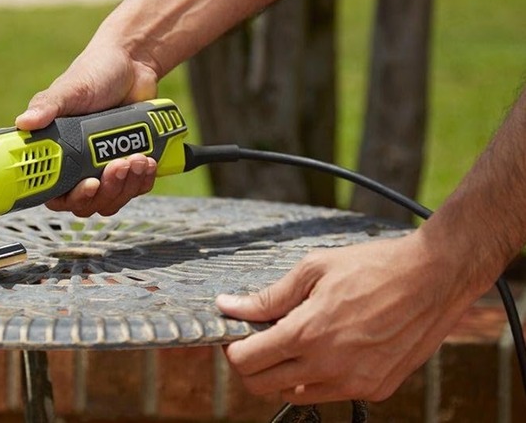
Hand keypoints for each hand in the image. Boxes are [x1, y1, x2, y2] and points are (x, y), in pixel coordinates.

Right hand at [15, 45, 159, 215]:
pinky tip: (147, 160)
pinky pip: (135, 189)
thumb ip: (47, 107)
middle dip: (105, 191)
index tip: (87, 185)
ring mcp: (104, 169)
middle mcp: (77, 167)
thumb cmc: (94, 75)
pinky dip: (143, 180)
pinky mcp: (130, 168)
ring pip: (112, 200)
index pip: (55, 194)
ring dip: (126, 185)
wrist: (133, 66)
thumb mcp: (70, 90)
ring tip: (137, 157)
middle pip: (87, 204)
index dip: (70, 198)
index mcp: (57, 154)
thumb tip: (23, 122)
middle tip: (116, 166)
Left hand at [216, 232, 482, 404]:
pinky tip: (328, 349)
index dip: (233, 349)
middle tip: (259, 341)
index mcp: (307, 333)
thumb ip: (268, 296)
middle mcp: (327, 366)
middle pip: (261, 386)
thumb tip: (229, 306)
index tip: (237, 336)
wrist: (434, 278)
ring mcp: (353, 383)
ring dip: (283, 374)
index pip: (246, 361)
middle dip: (251, 365)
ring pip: (294, 395)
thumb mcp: (313, 269)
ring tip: (296, 342)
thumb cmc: (373, 267)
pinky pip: (329, 394)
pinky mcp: (375, 389)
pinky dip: (317, 378)